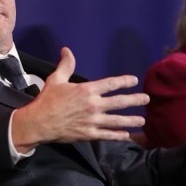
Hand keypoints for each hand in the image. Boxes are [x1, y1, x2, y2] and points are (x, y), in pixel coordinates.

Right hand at [12, 47, 147, 151]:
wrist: (39, 123)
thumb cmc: (47, 100)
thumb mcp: (56, 79)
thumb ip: (66, 65)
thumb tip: (67, 50)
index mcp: (87, 90)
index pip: (111, 84)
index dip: (124, 81)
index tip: (134, 80)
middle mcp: (93, 105)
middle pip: (119, 102)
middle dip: (135, 100)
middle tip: (146, 99)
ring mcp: (93, 121)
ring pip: (117, 121)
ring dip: (131, 120)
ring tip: (142, 120)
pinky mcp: (89, 134)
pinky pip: (107, 135)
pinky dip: (118, 135)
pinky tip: (126, 135)